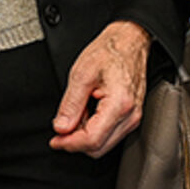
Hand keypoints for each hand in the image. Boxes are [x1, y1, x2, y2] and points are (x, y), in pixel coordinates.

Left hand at [49, 20, 150, 157]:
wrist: (129, 41)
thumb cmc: (110, 51)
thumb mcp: (81, 73)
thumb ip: (70, 104)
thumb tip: (61, 127)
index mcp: (119, 104)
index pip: (92, 139)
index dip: (69, 143)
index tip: (55, 140)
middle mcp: (131, 115)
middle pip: (99, 147)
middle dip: (76, 142)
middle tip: (61, 127)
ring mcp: (134, 117)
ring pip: (104, 144)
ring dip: (85, 135)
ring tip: (77, 111)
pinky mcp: (132, 116)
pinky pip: (111, 134)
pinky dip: (95, 129)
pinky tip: (88, 112)